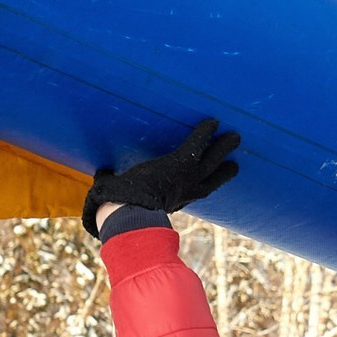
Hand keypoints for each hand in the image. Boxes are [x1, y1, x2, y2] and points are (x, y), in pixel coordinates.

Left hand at [83, 118, 240, 235]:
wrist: (125, 214)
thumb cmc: (118, 210)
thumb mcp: (118, 195)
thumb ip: (111, 183)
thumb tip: (101, 175)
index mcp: (173, 203)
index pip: (191, 196)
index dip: (200, 188)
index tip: (205, 186)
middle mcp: (186, 194)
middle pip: (212, 181)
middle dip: (223, 172)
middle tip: (235, 166)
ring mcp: (187, 179)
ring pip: (213, 161)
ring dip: (224, 148)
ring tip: (235, 138)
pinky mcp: (182, 163)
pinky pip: (198, 144)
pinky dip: (205, 132)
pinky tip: (213, 121)